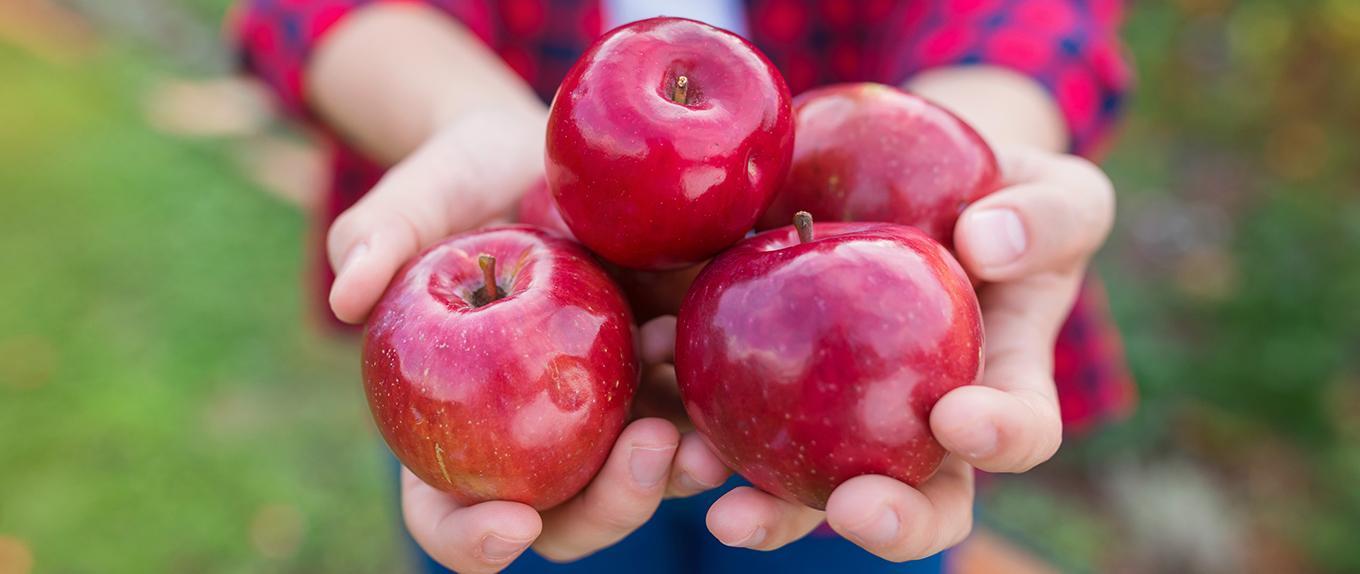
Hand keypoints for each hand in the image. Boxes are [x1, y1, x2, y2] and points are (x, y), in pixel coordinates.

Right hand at [328, 115, 731, 570]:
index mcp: (453, 423)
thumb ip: (382, 237)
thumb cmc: (464, 177)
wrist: (548, 153)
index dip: (472, 542)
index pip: (448, 516)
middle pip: (564, 518)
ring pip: (640, 480)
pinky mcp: (661, 374)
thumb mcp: (422, 195)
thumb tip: (346, 293)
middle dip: (609, 507)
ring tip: (699, 425)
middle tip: (648, 448)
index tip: (511, 525)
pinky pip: (691, 412)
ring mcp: (601, 413)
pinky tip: (707, 352)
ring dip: (676, 469)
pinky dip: (707, 405)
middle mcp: (528, 437)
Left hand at [698, 146, 1114, 560]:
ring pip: (804, 485)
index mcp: (998, 392)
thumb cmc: (1002, 203)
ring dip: (763, 500)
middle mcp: (917, 430)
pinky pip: (728, 414)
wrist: (913, 190)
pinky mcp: (767, 386)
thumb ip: (1045, 218)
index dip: (997, 438)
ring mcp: (839, 420)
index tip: (959, 417)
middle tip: (850, 507)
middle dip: (883, 519)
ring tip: (715, 486)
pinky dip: (687, 409)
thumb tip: (989, 241)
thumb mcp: (1054, 195)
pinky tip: (651, 375)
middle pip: (910, 502)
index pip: (1016, 432)